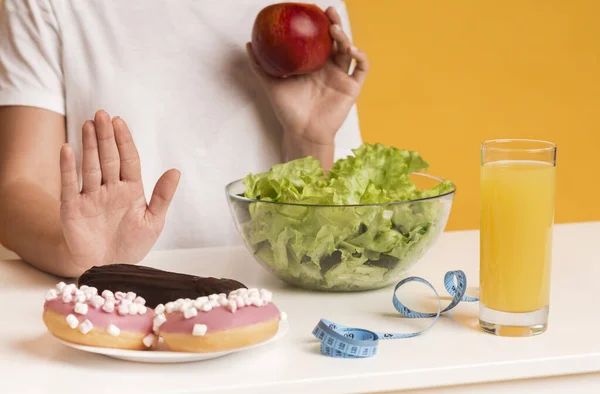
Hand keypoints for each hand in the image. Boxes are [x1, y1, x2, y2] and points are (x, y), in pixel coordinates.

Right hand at [59, 111, 179, 272]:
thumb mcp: (153, 221)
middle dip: (105, 137)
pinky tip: (67, 149)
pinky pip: (69, 185)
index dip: (124, 141)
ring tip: (88, 124)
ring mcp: (90, 196)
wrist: (108, 267)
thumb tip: (175, 171)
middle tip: (102, 114)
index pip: (128, 160)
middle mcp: (110, 189)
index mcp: (131, 190)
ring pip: (90, 166)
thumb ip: (163, 196)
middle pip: (108, 158)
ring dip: (89, 146)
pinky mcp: (73, 208)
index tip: (120, 122)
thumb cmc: (131, 244)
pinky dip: (68, 168)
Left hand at [246, 7, 368, 164]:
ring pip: (348, 50)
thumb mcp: (271, 85)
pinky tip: (352, 49)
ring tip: (334, 30)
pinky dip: (361, 56)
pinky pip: (361, 68)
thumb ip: (260, 65)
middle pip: (335, 40)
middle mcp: (329, 67)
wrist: (302, 132)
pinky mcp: (352, 87)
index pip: (319, 39)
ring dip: (344, 37)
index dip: (319, 24)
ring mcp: (341, 76)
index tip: (313, 10)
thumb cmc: (288, 111)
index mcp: (313, 64)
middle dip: (334, 23)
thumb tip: (249, 44)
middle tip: (328, 12)